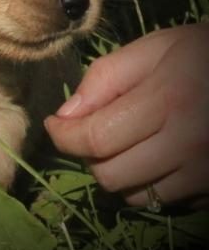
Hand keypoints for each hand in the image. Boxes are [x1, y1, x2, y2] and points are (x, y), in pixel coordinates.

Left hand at [45, 23, 208, 208]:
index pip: (95, 138)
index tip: (55, 124)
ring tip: (128, 144)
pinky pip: (167, 201)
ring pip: (137, 196)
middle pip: (111, 175)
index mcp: (169, 102)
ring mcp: (207, 172)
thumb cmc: (203, 53)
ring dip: (120, 174)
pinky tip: (159, 156)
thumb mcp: (155, 48)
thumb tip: (66, 115)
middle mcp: (189, 144)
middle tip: (95, 132)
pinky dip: (151, 184)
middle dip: (90, 156)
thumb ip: (105, 78)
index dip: (63, 136)